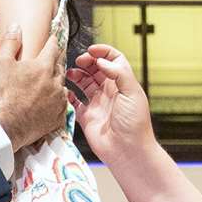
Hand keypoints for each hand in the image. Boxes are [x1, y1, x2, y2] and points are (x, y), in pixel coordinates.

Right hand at [0, 23, 67, 150]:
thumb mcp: (1, 63)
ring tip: (49, 83)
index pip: (53, 47)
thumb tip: (16, 26)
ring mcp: (58, 100)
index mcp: (43, 66)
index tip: (52, 38)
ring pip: (62, 86)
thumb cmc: (1, 94)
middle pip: (59, 66)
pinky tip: (50, 102)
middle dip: (55, 62)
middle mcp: (55, 82)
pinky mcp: (58, 117)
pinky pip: (62, 105)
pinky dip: (57, 101)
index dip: (52, 41)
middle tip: (51, 60)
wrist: (4, 126)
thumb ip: (10, 42)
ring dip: (56, 82)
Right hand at [68, 44, 155, 164]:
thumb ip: (118, 73)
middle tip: (79, 61)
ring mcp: (97, 103)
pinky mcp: (86, 117)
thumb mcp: (132, 92)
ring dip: (76, 75)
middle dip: (86, 62)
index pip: (113, 60)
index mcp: (122, 84)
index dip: (102, 52)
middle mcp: (109, 92)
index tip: (91, 50)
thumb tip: (102, 61)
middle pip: (96, 69)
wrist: (127, 150)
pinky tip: (66, 90)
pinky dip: (68, 95)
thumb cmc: (135, 124)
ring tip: (70, 73)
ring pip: (83, 83)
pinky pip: (74, 102)